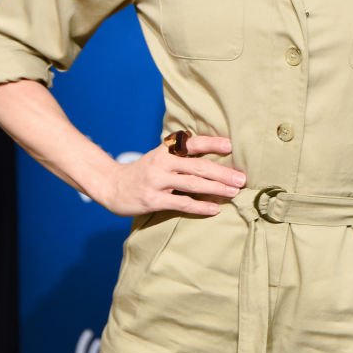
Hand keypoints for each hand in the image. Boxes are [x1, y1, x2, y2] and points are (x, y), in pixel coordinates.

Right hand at [104, 134, 245, 216]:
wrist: (111, 185)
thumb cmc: (142, 172)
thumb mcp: (158, 157)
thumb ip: (179, 156)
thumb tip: (212, 158)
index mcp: (165, 150)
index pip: (192, 143)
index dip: (211, 143)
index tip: (230, 146)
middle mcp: (162, 163)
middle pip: (197, 166)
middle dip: (222, 172)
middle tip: (241, 178)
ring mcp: (157, 181)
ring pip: (192, 184)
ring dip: (216, 188)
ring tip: (234, 192)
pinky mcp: (153, 200)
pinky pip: (181, 204)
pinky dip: (200, 206)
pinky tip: (214, 209)